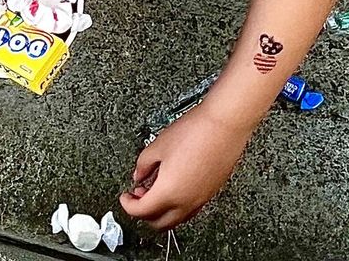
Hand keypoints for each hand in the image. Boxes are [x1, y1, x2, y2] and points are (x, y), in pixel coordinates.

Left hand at [119, 103, 252, 230]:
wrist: (224, 125)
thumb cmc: (195, 131)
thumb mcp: (158, 145)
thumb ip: (143, 164)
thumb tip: (138, 175)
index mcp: (169, 192)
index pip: (141, 211)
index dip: (128, 205)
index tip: (125, 197)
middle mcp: (185, 203)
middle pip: (158, 223)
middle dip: (144, 212)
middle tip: (138, 195)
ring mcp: (200, 200)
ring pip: (175, 219)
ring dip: (161, 210)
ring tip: (154, 188)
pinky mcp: (209, 193)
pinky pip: (188, 209)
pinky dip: (176, 204)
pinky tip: (172, 185)